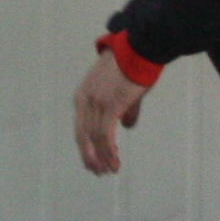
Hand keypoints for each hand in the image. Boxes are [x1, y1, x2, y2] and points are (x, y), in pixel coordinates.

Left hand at [72, 51, 151, 175]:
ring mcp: (96, 103)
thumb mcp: (122, 90)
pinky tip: (114, 162)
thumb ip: (124, 109)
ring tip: (109, 170)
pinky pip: (106, 135)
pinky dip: (109, 152)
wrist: (140, 48)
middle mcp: (85, 101)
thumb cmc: (133, 66)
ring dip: (102, 158)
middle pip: (83, 136)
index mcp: (82, 96)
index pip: (79, 128)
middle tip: (98, 171)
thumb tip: (126, 126)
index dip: (85, 147)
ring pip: (95, 139)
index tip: (91, 162)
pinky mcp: (110, 105)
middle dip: (90, 156)